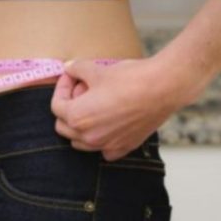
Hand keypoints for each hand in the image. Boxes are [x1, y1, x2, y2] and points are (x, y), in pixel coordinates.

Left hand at [51, 57, 194, 160]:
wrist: (165, 87)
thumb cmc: (130, 78)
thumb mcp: (97, 70)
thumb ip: (77, 69)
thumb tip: (68, 68)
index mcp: (77, 117)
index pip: (56, 106)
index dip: (62, 88)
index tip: (72, 77)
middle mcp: (88, 137)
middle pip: (64, 127)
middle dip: (67, 109)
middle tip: (81, 91)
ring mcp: (106, 145)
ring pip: (80, 143)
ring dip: (80, 127)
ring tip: (93, 107)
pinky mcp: (124, 147)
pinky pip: (104, 151)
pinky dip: (101, 141)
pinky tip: (108, 125)